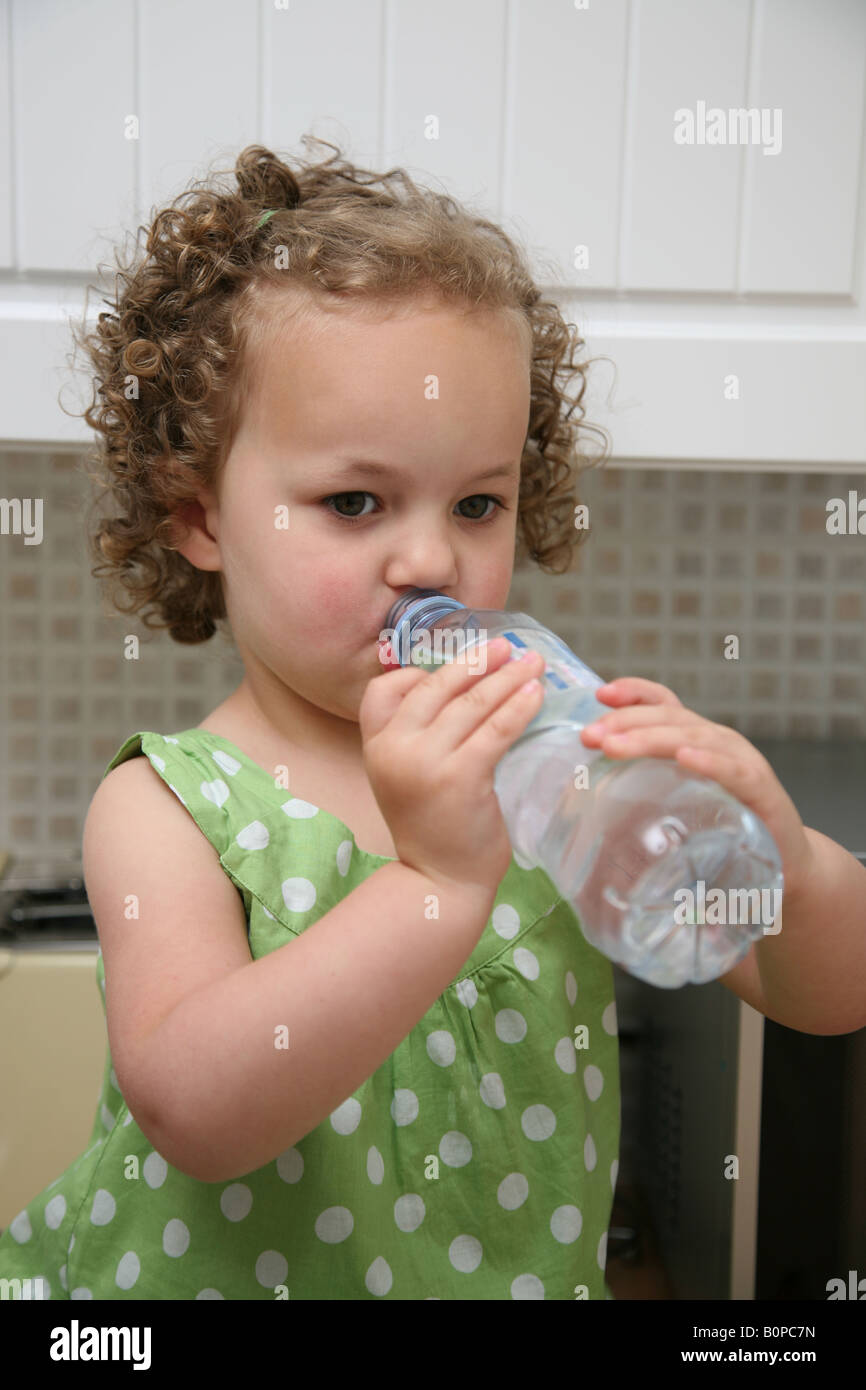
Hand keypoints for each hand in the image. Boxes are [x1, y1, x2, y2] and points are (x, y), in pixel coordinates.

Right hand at [359, 638, 544, 894]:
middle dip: (474, 662)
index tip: (458, 667)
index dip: (418, 672)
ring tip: (531, 662)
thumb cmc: (433, 827)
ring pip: (470, 704)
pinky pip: (495, 730)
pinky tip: (536, 694)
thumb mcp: (406, 776)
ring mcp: (425, 763)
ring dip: (505, 677)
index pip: (383, 690)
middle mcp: (394, 749)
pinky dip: (519, 707)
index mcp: (375, 747)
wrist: (439, 882)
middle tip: (505, 646)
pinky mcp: (460, 778)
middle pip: (434, 688)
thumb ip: (419, 737)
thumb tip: (463, 688)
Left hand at [579, 677, 816, 904]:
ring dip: (652, 738)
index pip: (663, 702)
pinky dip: (710, 762)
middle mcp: (717, 742)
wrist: (786, 865)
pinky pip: (733, 771)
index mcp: (695, 740)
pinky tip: (686, 759)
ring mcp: (742, 762)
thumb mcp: (679, 804)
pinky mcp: (762, 791)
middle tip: (590, 736)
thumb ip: (643, 796)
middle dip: (626, 722)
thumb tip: (582, 801)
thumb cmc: (724, 831)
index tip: (599, 695)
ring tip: (616, 746)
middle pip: (669, 718)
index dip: (633, 692)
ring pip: (694, 738)